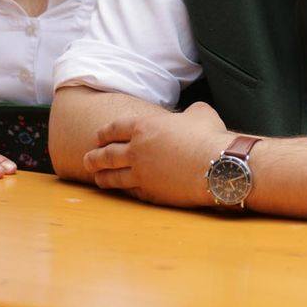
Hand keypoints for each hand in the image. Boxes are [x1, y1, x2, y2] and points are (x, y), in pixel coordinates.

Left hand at [84, 101, 230, 206]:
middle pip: (106, 154)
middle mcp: (136, 151)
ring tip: (97, 178)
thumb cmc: (210, 137)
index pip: (114, 129)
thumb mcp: (200, 114)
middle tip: (88, 160)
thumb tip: (191, 114)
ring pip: (113, 176)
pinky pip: (130, 191)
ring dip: (102, 177)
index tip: (99, 137)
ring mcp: (141, 174)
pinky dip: (124, 190)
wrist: (219, 166)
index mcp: (144, 127)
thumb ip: (188, 113)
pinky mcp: (150, 193)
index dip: (104, 133)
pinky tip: (123, 190)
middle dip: (94, 157)